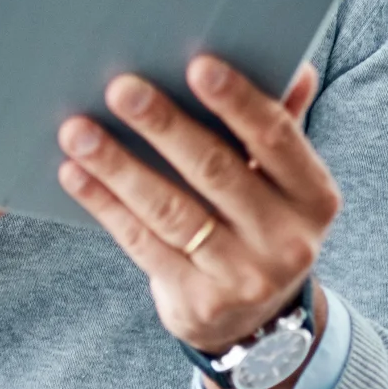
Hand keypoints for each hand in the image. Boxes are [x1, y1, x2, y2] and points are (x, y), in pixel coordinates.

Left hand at [55, 57, 337, 388]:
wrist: (255, 323)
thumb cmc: (258, 222)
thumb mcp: (281, 183)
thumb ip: (280, 125)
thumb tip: (294, 67)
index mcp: (314, 197)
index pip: (277, 139)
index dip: (239, 102)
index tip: (197, 65)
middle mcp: (287, 240)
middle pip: (216, 172)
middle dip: (164, 126)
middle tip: (120, 88)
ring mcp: (243, 277)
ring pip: (170, 211)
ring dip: (119, 166)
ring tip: (79, 130)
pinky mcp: (198, 302)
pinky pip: (141, 243)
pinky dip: (104, 205)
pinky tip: (74, 173)